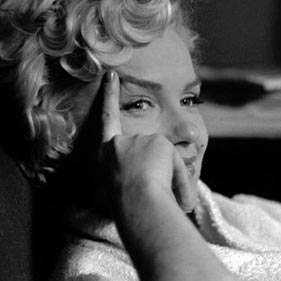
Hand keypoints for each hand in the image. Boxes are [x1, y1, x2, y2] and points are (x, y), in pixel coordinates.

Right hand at [98, 70, 196, 212]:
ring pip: (161, 154)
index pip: (106, 120)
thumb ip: (137, 173)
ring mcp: (138, 139)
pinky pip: (173, 158)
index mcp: (105, 154)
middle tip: (147, 188)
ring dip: (164, 173)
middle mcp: (118, 143)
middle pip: (146, 148)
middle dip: (154, 169)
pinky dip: (175, 172)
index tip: (111, 74)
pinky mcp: (157, 141)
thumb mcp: (123, 187)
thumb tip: (170, 188)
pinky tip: (163, 179)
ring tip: (153, 188)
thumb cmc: (131, 206)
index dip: (109, 96)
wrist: (136, 203)